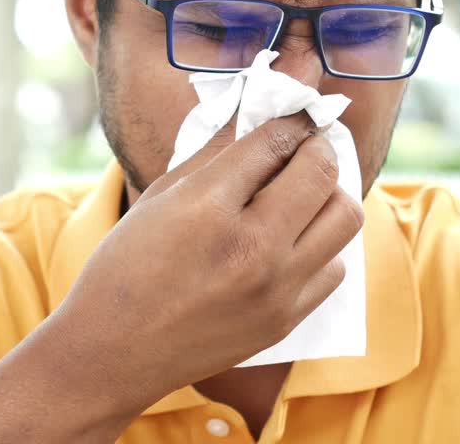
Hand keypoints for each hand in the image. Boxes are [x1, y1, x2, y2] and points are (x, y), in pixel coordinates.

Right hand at [50, 112, 364, 412]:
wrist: (115, 352)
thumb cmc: (127, 265)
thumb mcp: (161, 194)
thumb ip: (216, 150)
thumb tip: (260, 108)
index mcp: (208, 207)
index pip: (275, 139)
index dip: (291, 116)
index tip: (296, 112)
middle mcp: (251, 247)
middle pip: (322, 171)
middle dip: (317, 146)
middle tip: (302, 146)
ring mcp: (275, 289)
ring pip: (344, 216)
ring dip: (328, 193)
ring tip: (300, 194)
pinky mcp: (286, 320)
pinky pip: (335, 266)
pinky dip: (321, 244)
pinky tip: (290, 241)